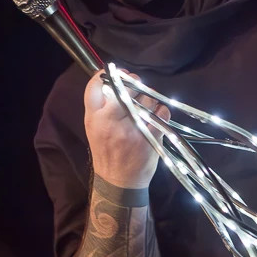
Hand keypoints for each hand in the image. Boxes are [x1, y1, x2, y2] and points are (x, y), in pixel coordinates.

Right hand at [83, 70, 169, 188]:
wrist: (118, 183)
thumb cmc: (107, 152)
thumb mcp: (94, 129)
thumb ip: (101, 107)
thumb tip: (116, 80)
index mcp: (93, 118)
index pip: (94, 86)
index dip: (110, 74)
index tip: (120, 73)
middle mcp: (109, 121)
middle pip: (126, 87)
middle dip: (136, 84)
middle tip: (139, 89)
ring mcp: (130, 129)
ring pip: (147, 98)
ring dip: (151, 99)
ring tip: (147, 108)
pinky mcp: (148, 137)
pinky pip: (161, 112)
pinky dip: (162, 112)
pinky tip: (157, 119)